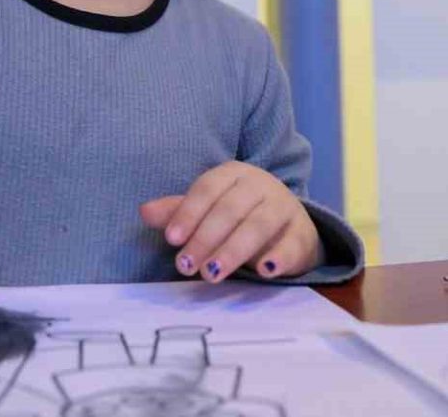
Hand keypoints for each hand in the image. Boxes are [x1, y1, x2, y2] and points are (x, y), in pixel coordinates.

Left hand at [139, 161, 323, 282]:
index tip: (172, 239)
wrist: (288, 221)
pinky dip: (279, 257)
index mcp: (233, 173)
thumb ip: (178, 212)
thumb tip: (144, 212)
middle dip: (205, 238)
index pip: (207, 189)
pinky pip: (292, 244)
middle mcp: (260, 185)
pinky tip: (264, 271)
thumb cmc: (239, 214)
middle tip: (187, 265)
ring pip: (258, 225)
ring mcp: (284, 207)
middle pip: (230, 209)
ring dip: (233, 250)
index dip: (188, 213)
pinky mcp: (303, 233)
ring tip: (213, 273)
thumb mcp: (208, 210)